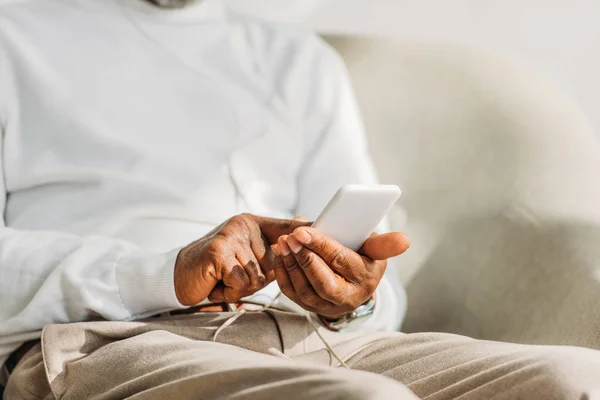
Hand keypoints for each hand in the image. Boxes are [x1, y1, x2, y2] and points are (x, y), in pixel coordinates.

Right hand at [174, 214, 308, 305]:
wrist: (179, 277)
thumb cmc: (219, 270)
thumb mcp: (248, 259)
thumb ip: (272, 253)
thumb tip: (303, 243)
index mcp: (253, 223)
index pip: (287, 226)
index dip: (306, 230)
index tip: (325, 228)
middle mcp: (243, 225)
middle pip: (274, 263)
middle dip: (257, 279)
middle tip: (234, 275)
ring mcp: (230, 236)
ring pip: (258, 276)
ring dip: (242, 287)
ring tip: (224, 279)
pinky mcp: (218, 251)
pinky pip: (241, 280)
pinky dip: (230, 290)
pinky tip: (216, 282)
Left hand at [274, 227, 409, 317]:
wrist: (351, 284)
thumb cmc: (362, 258)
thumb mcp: (375, 250)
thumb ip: (384, 243)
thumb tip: (404, 240)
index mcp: (366, 279)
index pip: (342, 261)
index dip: (321, 245)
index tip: (303, 229)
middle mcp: (348, 298)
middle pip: (323, 282)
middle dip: (304, 257)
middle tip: (290, 236)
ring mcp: (327, 307)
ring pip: (304, 289)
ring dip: (290, 264)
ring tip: (283, 242)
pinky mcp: (310, 308)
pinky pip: (292, 293)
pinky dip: (283, 273)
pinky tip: (280, 254)